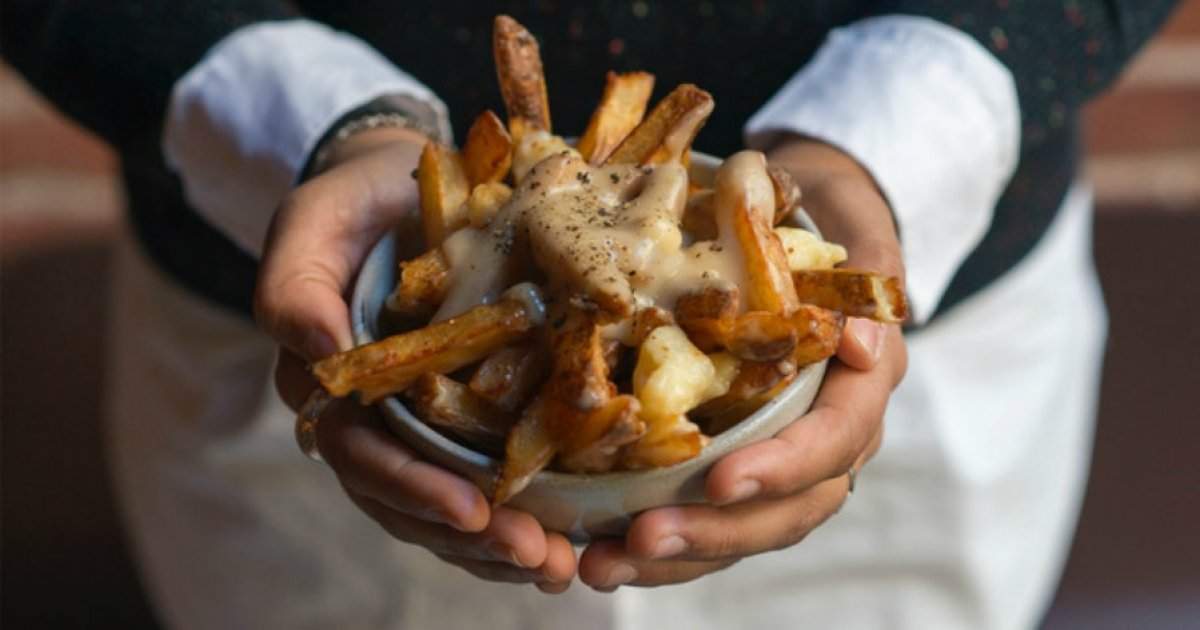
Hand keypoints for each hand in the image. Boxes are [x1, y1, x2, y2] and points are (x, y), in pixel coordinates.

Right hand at [256, 127, 575, 592]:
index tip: (473, 511)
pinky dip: (522, 514)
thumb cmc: (357, 203)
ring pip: (447, 505)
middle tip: (538, 557)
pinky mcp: (468, 415)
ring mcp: (421, 421)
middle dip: (471, 536)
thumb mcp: (315, 221)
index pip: (362, 453)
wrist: (404, 185)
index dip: (412, 487)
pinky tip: (568, 540)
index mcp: (330, 383)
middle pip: (410, 497)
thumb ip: (296, 283)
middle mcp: (372, 417)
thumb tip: (316, 348)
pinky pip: (486, 478)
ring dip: (500, 544)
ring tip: (560, 566)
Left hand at [578, 136, 907, 589]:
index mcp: (860, 387)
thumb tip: (863, 343)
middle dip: (715, 531)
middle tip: (641, 539)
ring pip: (744, 529)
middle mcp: (829, 438)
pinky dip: (663, 545)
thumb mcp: (855, 230)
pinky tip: (603, 554)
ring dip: (678, 556)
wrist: (803, 227)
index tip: (719, 479)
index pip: (835, 441)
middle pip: (787, 509)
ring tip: (605, 565)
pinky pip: (711, 520)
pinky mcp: (741, 466)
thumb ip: (869, 280)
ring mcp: (785, 460)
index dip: (783, 467)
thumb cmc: (825, 224)